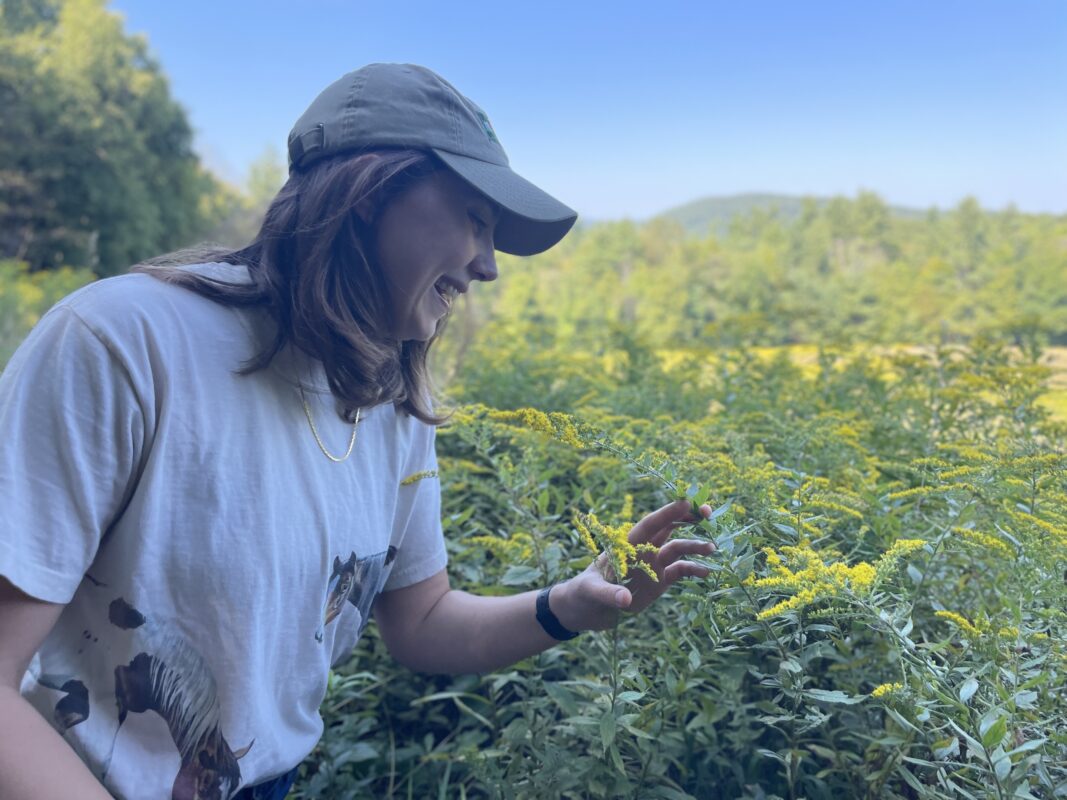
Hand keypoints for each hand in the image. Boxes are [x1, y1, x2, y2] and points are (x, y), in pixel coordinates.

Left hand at [551, 499, 714, 631]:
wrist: (585, 610)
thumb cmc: (583, 593)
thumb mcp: (592, 591)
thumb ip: (608, 593)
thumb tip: (626, 599)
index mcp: (627, 544)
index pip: (650, 524)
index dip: (667, 512)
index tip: (686, 502)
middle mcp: (643, 550)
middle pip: (669, 527)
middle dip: (688, 518)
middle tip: (707, 512)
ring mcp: (653, 565)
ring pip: (678, 548)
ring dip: (695, 546)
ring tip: (712, 548)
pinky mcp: (659, 582)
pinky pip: (680, 571)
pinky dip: (694, 569)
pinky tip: (706, 572)